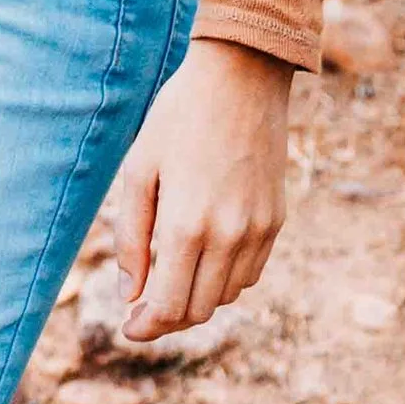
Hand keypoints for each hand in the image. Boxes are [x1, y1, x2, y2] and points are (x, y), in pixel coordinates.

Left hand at [103, 38, 292, 339]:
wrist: (242, 75)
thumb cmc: (180, 115)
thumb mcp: (140, 168)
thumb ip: (131, 236)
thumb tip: (129, 294)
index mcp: (187, 225)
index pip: (167, 306)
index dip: (145, 326)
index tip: (128, 328)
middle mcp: (227, 237)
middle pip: (197, 309)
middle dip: (167, 318)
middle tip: (143, 307)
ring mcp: (257, 231)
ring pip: (226, 297)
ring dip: (197, 299)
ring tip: (171, 279)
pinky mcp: (275, 221)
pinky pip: (249, 274)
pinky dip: (225, 279)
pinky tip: (204, 258)